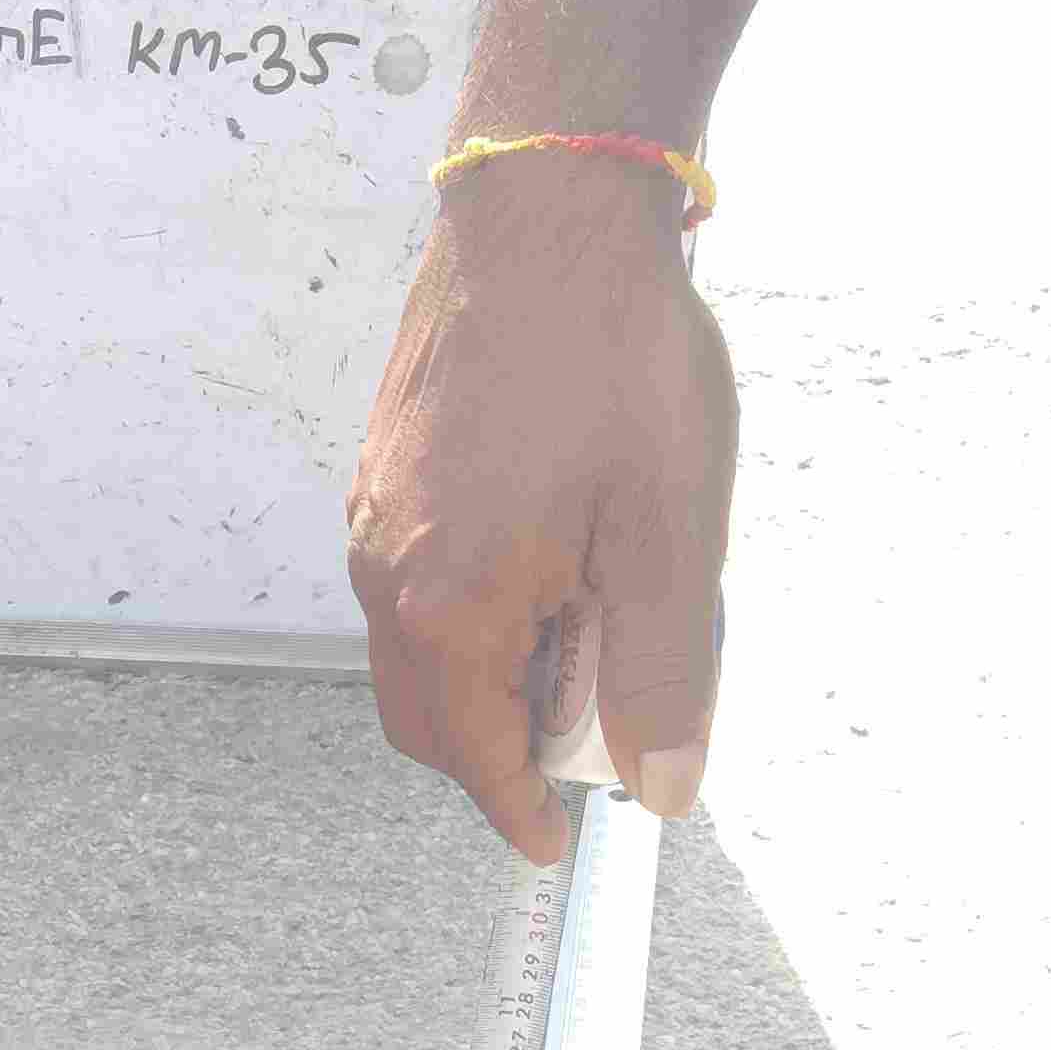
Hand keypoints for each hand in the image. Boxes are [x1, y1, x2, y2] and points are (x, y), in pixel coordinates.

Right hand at [346, 159, 736, 860]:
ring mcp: (377, 513)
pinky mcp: (387, 466)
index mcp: (451, 603)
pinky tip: (554, 559)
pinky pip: (414, 579)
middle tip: (583, 740)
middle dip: (496, 750)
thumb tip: (661, 784)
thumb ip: (664, 676)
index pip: (474, 755)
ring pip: (416, 647)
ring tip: (586, 631)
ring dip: (488, 672)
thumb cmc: (612, 355)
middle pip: (427, 716)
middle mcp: (390, 568)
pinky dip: (472, 609)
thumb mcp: (673, 536)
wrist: (550, 209)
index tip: (558, 840)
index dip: (522, 811)